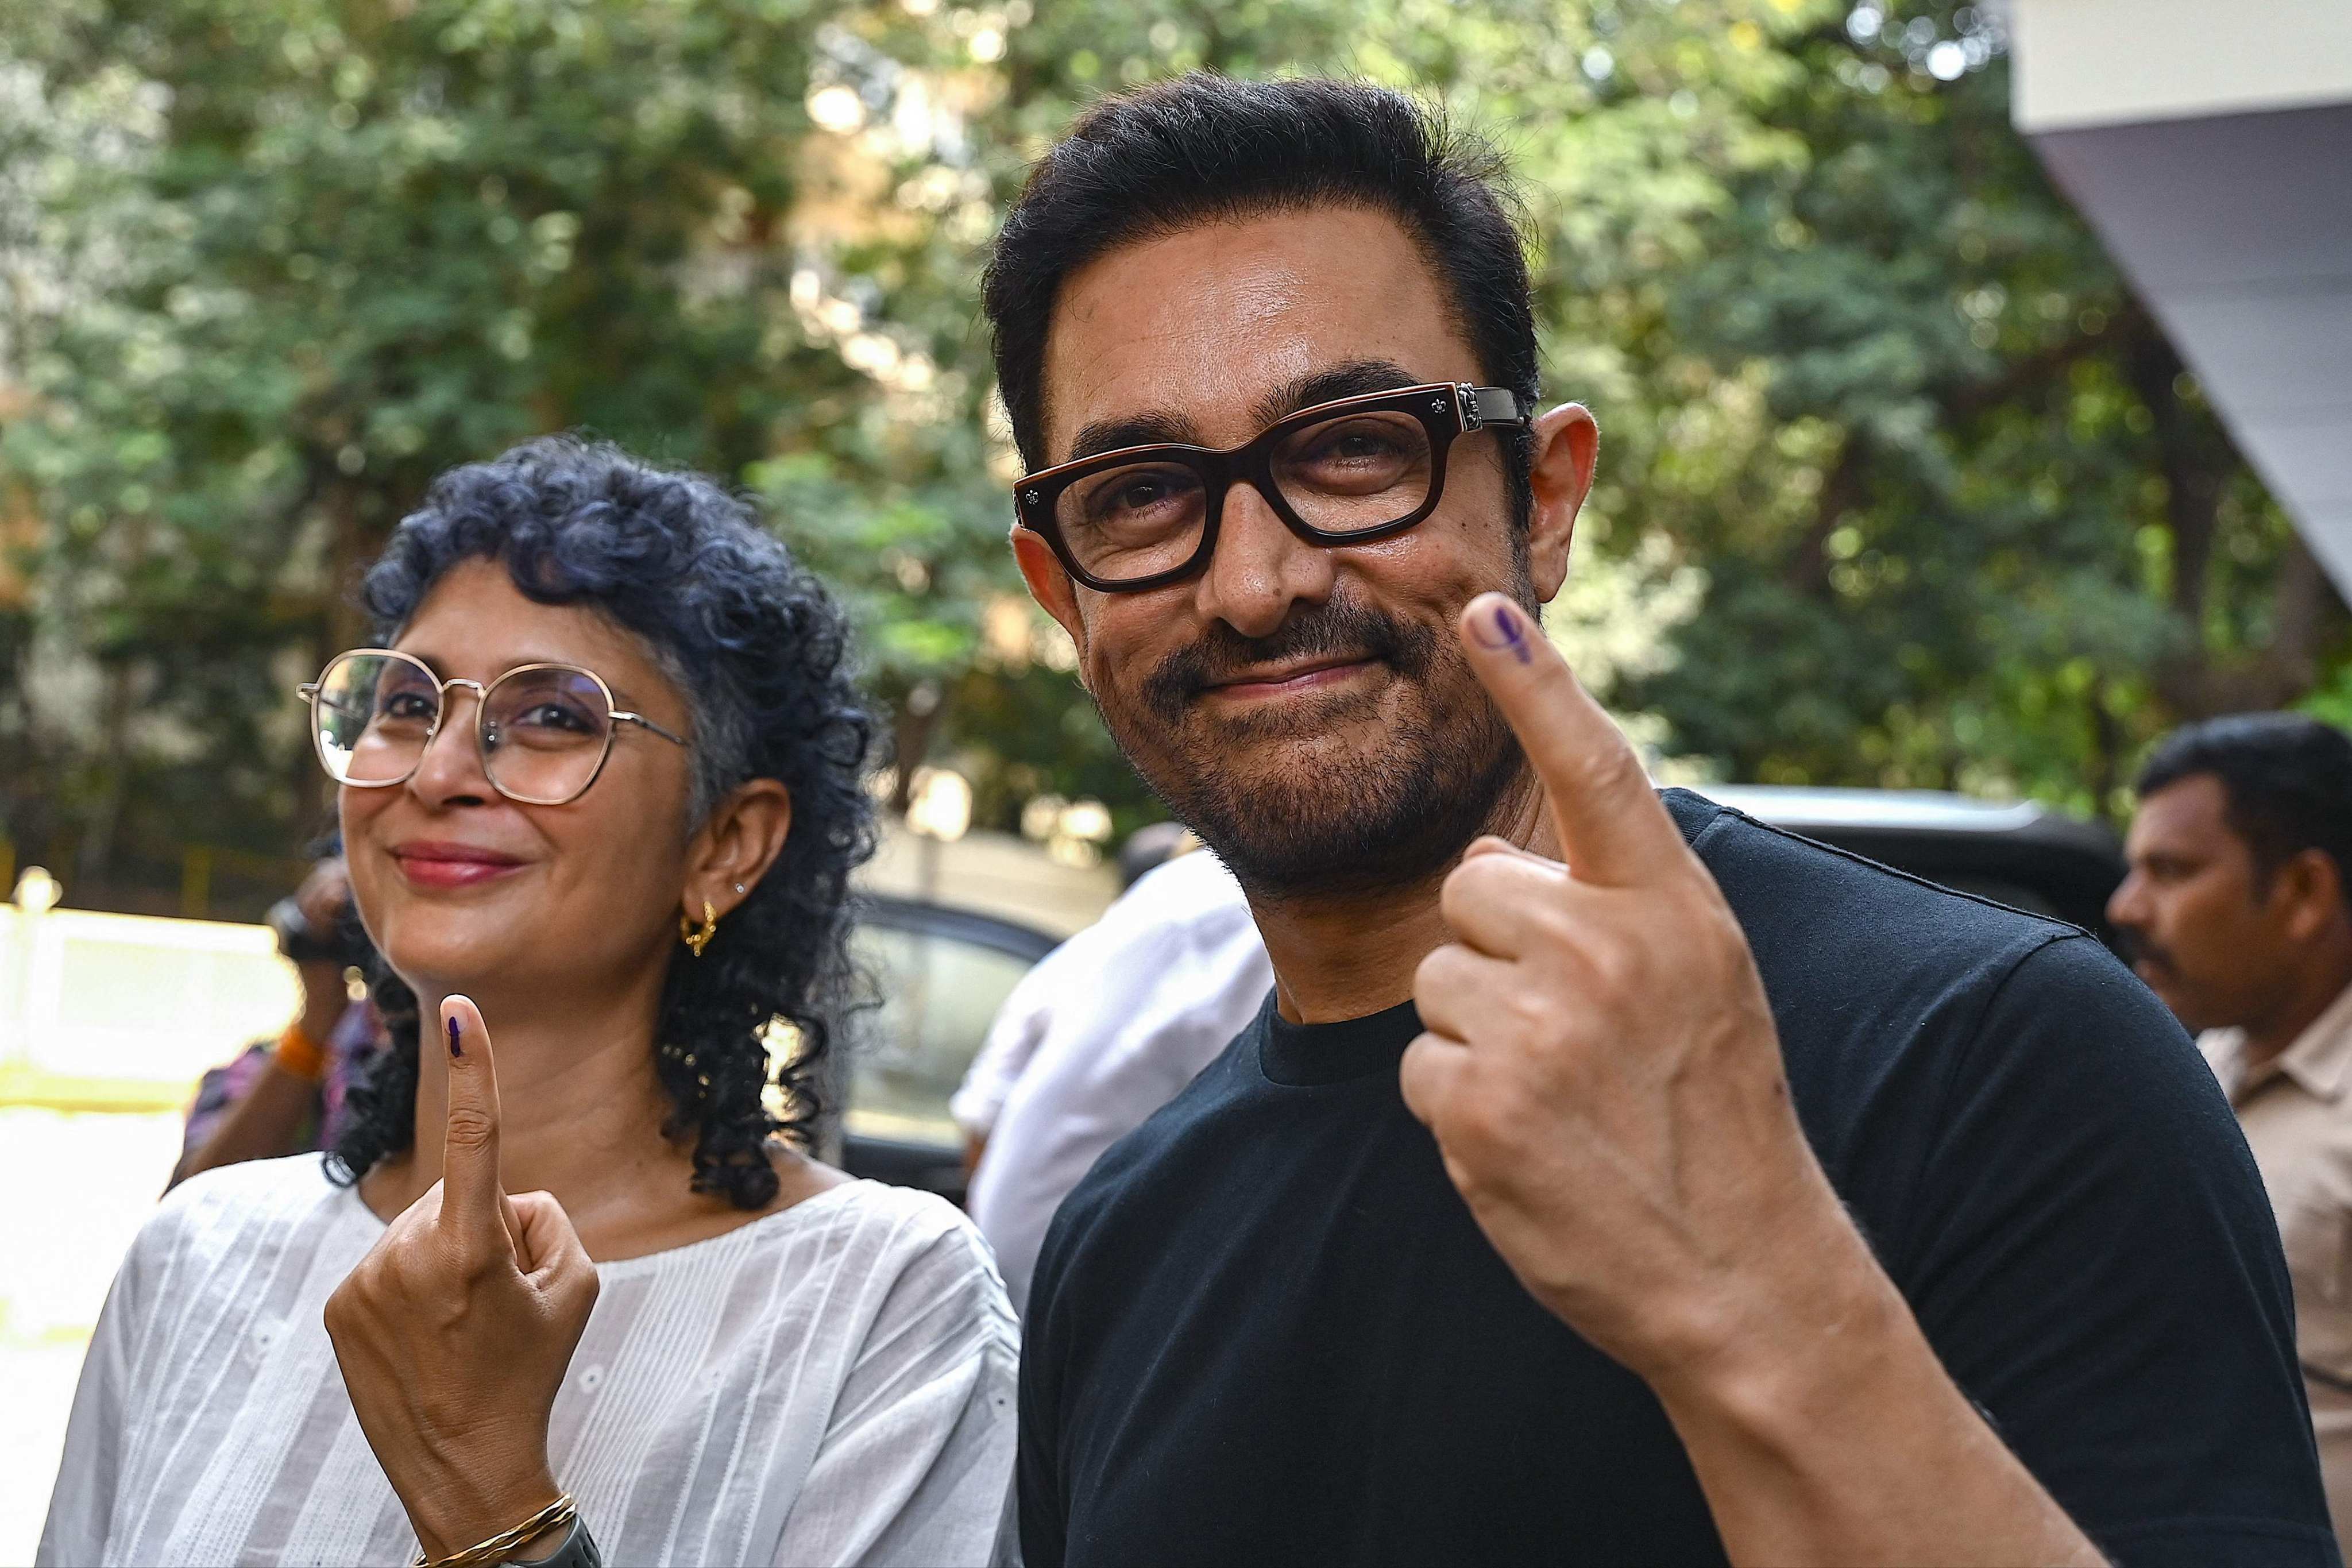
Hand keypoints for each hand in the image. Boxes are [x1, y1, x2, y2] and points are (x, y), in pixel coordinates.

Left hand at [324, 996, 599, 1559]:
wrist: (462, 1468)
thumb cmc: (529, 1374)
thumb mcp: (575, 1288)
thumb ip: (545, 1218)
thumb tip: (500, 1195)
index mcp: (471, 1250)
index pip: (479, 1139)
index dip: (475, 1069)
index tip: (460, 1012)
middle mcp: (408, 1257)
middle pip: (461, 1196)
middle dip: (484, 1226)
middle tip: (498, 1301)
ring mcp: (365, 1281)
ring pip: (423, 1228)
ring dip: (446, 1257)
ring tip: (459, 1325)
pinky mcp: (339, 1305)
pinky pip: (389, 1261)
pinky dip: (412, 1283)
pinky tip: (425, 1334)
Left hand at [1404, 594, 1870, 1387]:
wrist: (1744, 1274)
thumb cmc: (1715, 1119)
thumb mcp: (1702, 983)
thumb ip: (1613, 904)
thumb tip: (1490, 855)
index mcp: (1672, 908)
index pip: (1596, 768)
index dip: (1536, 684)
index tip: (1484, 608)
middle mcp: (1607, 950)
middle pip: (1474, 886)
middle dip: (1498, 949)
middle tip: (1574, 1032)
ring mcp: (1540, 1026)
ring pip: (1439, 977)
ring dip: (1476, 1032)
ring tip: (1560, 1093)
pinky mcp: (1477, 1104)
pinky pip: (1418, 1063)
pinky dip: (1456, 1106)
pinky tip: (1528, 1141)